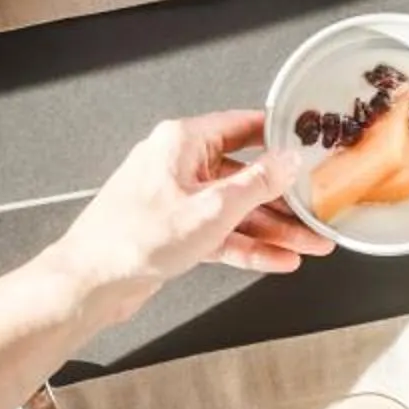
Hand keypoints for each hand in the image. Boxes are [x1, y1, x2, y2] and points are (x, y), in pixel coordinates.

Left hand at [43, 111, 333, 321]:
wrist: (91, 282)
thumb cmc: (131, 239)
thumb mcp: (210, 209)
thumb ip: (256, 184)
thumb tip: (287, 161)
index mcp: (181, 143)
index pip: (241, 127)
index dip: (278, 136)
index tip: (307, 143)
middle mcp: (178, 166)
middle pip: (244, 175)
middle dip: (284, 199)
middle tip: (317, 209)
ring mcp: (177, 200)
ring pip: (236, 210)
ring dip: (273, 229)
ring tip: (311, 242)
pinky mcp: (175, 232)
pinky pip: (221, 234)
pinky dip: (248, 247)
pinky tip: (278, 258)